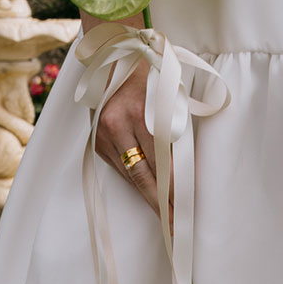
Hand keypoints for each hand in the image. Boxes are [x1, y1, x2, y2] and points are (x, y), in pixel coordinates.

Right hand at [92, 54, 174, 231]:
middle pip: (143, 176)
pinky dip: (134, 182)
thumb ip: (176, 130)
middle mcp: (119, 125)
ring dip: (148, 197)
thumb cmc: (151, 73)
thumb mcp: (170, 95)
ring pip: (129, 176)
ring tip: (166, 218)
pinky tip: (147, 195)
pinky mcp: (97, 140)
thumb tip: (186, 171)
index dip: (172, 190)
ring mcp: (104, 134)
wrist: (114, 55)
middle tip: (175, 228)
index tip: (184, 211)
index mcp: (142, 112)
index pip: (162, 162)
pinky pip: (119, 168)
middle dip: (160, 205)